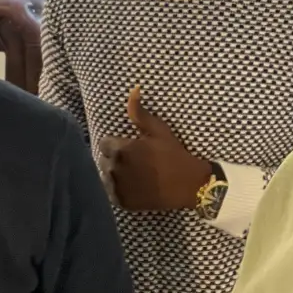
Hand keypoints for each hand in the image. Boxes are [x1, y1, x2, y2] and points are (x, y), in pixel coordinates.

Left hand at [99, 86, 212, 211]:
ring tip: (132, 174)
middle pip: (104, 160)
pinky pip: (111, 193)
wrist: (188, 185)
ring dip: (115, 174)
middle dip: (114, 159)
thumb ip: (139, 112)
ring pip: (106, 177)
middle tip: (133, 161)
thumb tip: (133, 89)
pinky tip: (133, 186)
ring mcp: (118, 188)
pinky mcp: (122, 202)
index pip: (104, 144)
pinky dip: (118, 190)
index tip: (130, 148)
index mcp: (121, 150)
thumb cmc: (173, 154)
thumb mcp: (158, 130)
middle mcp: (115, 169)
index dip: (117, 144)